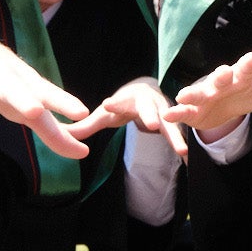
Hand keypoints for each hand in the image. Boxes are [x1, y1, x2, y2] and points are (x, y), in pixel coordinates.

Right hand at [0, 34, 91, 157]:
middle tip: (36, 113)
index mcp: (22, 80)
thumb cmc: (7, 82)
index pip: (47, 93)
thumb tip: (84, 153)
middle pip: (10, 89)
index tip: (82, 114)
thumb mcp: (30, 101)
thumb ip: (54, 130)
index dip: (64, 103)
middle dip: (21, 99)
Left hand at [67, 76, 187, 158]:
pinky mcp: (172, 123)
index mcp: (127, 99)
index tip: (107, 104)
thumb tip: (62, 136)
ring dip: (176, 137)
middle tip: (154, 125)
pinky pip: (178, 135)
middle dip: (152, 116)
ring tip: (182, 151)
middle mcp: (147, 103)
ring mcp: (162, 112)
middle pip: (149, 109)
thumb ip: (86, 126)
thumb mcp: (106, 114)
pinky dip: (183, 146)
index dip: (114, 103)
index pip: (119, 100)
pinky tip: (189, 160)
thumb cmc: (122, 105)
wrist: (147, 91)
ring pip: (170, 124)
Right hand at [163, 52, 251, 140]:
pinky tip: (168, 115)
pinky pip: (184, 112)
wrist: (226, 104)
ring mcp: (205, 95)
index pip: (248, 69)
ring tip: (182, 94)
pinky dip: (176, 114)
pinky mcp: (193, 111)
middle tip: (222, 73)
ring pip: (198, 93)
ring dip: (192, 92)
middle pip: (221, 78)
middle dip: (221, 76)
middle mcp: (222, 83)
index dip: (250, 64)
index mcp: (242, 78)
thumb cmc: (251, 92)